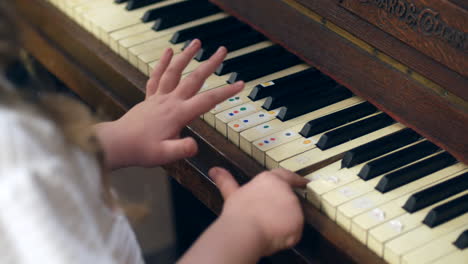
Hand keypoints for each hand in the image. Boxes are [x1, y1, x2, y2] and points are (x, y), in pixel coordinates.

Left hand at [95, 39, 243, 168]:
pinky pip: (157, 76)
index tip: (240, 84)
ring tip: (196, 42)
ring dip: (186, 55)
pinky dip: (163, 62)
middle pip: (194, 78)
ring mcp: (159, 97)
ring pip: (175, 71)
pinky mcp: (150, 98)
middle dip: (210, 64)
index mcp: (178, 114)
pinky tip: (168, 51)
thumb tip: (195, 146)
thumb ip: (181, 149)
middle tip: (222, 51)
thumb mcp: (164, 155)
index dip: (225, 92)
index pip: (207, 101)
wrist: (117, 144)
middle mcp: (170, 101)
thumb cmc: (141, 150)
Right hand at [209, 167, 308, 255]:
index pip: (287, 176)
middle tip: (267, 218)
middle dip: (281, 209)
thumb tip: (214, 170)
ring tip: (266, 227)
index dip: (296, 179)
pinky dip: (287, 235)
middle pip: (289, 199)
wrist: (244, 231)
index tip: (304, 182)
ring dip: (283, 222)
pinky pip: (295, 231)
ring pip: (292, 216)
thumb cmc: (237, 213)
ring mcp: (294, 206)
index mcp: (270, 180)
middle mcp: (285, 190)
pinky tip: (273, 236)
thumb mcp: (231, 194)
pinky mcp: (298, 222)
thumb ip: (226, 180)